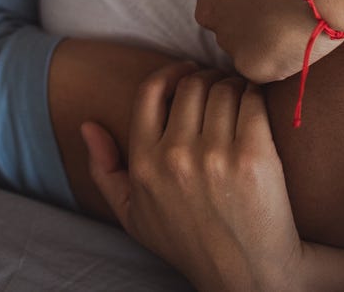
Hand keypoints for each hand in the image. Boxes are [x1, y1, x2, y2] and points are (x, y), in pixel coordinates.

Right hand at [83, 67, 304, 291]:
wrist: (250, 276)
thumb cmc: (190, 243)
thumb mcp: (133, 214)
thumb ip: (103, 170)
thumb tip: (88, 125)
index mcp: (145, 164)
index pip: (151, 91)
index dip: (171, 72)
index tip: (187, 71)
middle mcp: (176, 156)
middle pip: (192, 85)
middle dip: (207, 78)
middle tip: (219, 85)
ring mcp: (216, 156)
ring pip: (223, 89)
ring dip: (232, 84)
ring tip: (239, 95)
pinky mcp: (254, 157)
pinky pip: (252, 102)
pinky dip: (254, 95)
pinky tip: (255, 104)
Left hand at [188, 0, 340, 82]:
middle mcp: (206, 9)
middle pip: (225, 18)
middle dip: (250, 15)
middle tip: (286, 6)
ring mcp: (227, 40)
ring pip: (244, 45)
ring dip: (266, 38)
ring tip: (300, 22)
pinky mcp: (253, 66)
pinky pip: (266, 68)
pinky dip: (283, 59)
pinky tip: (303, 40)